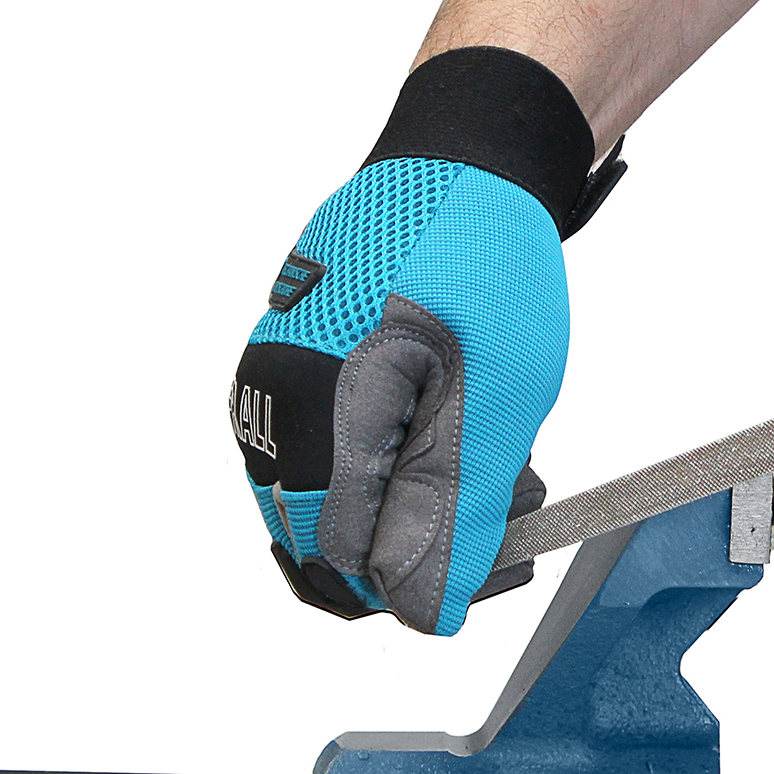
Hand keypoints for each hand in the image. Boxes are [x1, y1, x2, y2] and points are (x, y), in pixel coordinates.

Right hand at [229, 48, 620, 634]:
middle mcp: (273, 408)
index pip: (345, 568)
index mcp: (317, 415)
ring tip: (486, 462)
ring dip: (405, 510)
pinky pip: (325, 460)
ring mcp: (272, 389)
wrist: (459, 162)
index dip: (427, 582)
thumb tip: (424, 611)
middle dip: (416, 549)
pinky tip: (449, 431)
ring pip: (325, 507)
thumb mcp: (494, 397)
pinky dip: (388, 468)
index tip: (500, 553)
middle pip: (321, 548)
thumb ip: (451, 510)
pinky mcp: (289, 374)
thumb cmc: (480, 261)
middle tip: (500, 506)